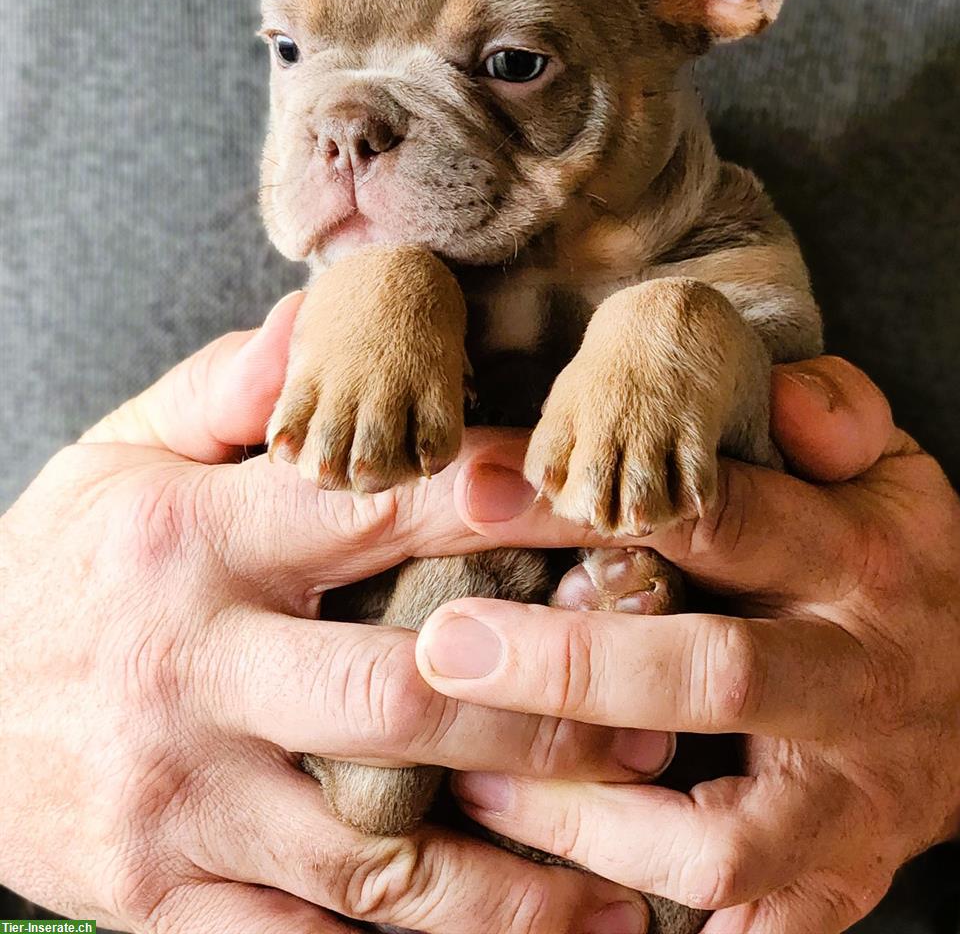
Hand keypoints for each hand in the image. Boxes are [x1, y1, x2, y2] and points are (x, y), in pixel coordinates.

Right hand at [0, 295, 652, 933]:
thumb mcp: (118, 454)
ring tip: (623, 894)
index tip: (617, 513)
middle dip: (545, 715)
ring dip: (510, 882)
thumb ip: (226, 389)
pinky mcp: (158, 896)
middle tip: (661, 728)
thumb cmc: (58, 568)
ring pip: (373, 851)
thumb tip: (320, 321)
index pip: (386, 509)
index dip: (514, 509)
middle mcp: (196, 668)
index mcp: (198, 540)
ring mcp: (179, 797)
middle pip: (404, 696)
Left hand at [415, 357, 959, 932]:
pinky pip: (754, 928)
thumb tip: (777, 394)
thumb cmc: (898, 558)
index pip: (717, 517)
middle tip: (443, 649)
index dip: (595, 504)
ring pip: (716, 837)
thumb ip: (835, 412)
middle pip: (709, 676)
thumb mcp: (888, 468)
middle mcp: (854, 679)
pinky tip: (556, 896)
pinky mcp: (844, 876)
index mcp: (854, 559)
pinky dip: (659, 927)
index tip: (475, 490)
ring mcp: (852, 796)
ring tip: (476, 781)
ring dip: (586, 819)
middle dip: (566, 667)